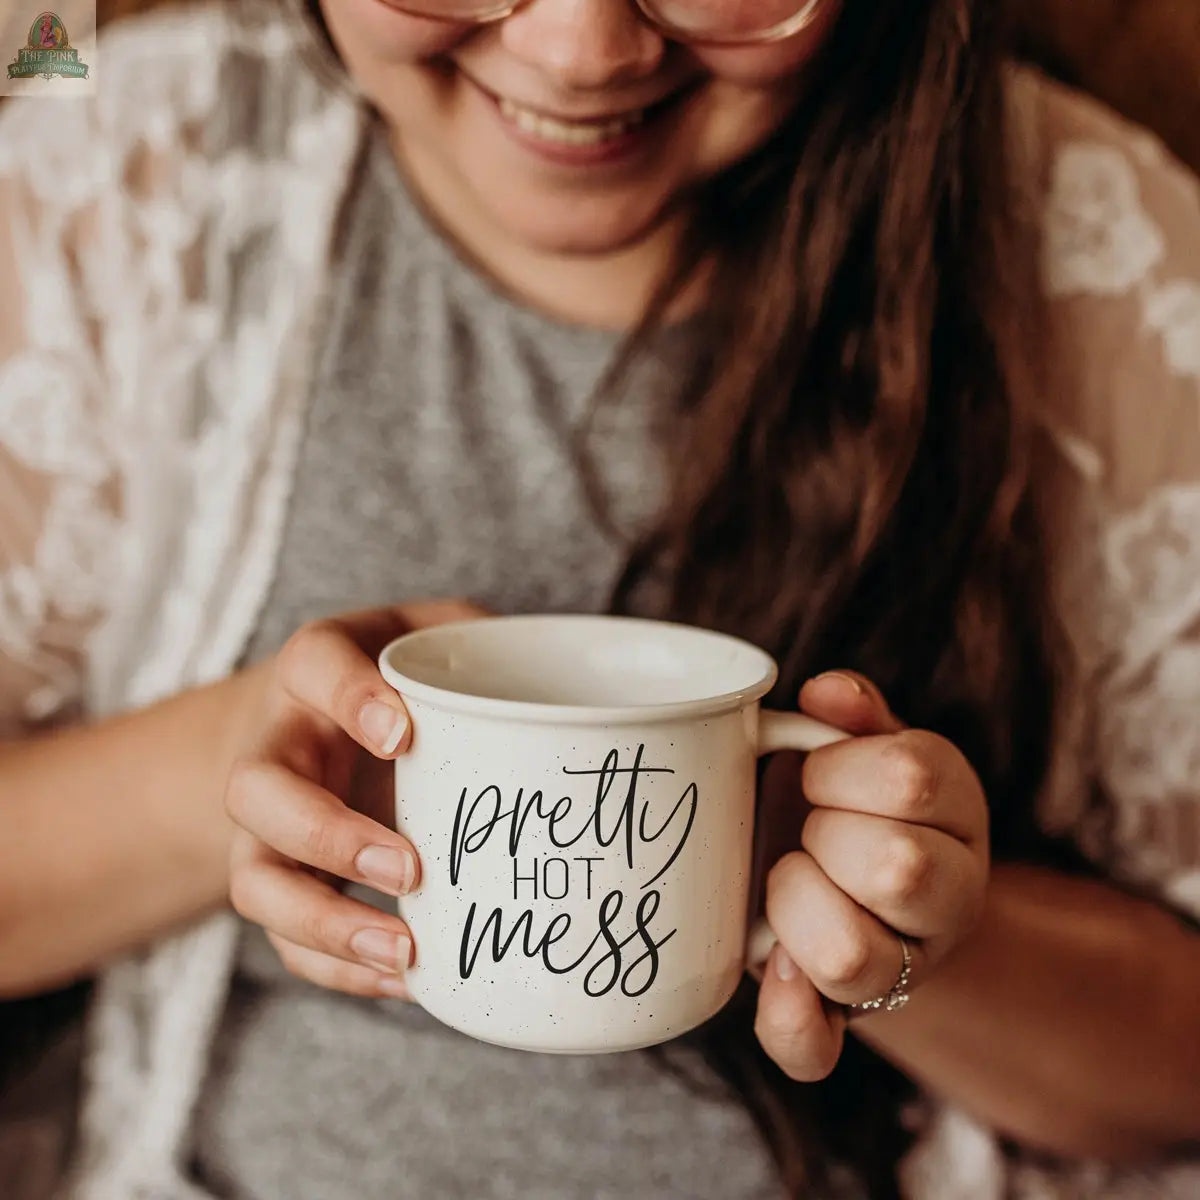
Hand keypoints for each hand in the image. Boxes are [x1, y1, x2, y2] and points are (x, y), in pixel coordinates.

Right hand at [223, 599, 488, 999]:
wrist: (310, 717)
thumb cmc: (395, 675)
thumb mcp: (435, 636)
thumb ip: (487, 645)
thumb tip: (575, 692)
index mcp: (317, 669)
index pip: (314, 667)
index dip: (350, 698)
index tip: (404, 734)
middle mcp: (279, 744)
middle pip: (258, 792)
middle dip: (327, 837)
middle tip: (409, 868)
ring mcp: (269, 823)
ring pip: (257, 882)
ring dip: (325, 924)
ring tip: (405, 952)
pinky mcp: (284, 878)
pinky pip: (285, 939)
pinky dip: (340, 970)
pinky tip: (408, 980)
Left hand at [754, 671, 989, 1079]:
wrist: (854, 883)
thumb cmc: (845, 798)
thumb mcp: (861, 746)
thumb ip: (852, 714)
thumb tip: (828, 692)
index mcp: (955, 810)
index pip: (912, 780)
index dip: (841, 770)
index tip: (814, 769)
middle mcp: (948, 895)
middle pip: (896, 868)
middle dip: (825, 836)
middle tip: (809, 827)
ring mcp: (904, 967)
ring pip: (852, 957)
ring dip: (797, 906)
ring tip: (790, 877)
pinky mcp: (844, 1019)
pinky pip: (815, 1046)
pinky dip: (788, 1016)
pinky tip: (775, 968)